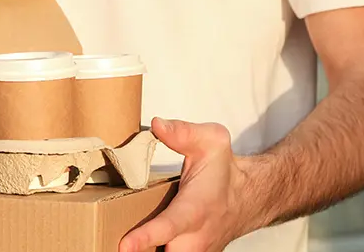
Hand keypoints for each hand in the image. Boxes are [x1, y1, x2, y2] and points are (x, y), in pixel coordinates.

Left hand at [119, 118, 255, 251]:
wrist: (250, 196)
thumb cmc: (225, 170)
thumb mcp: (211, 141)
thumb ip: (183, 132)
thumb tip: (157, 125)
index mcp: (196, 207)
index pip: (170, 226)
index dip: (146, 236)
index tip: (124, 245)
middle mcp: (197, 235)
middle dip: (144, 251)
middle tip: (114, 243)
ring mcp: (198, 251)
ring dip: (149, 251)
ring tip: (124, 243)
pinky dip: (156, 251)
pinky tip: (140, 245)